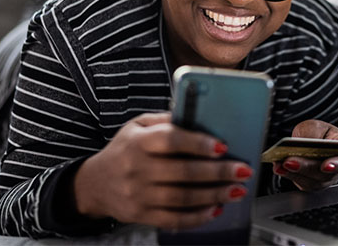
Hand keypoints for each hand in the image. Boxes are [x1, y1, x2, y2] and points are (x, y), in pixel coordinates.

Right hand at [72, 112, 253, 229]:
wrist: (95, 184)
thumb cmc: (124, 149)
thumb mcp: (137, 125)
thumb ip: (165, 121)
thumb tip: (199, 117)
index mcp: (138, 142)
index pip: (170, 141)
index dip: (198, 143)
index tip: (222, 145)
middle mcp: (137, 169)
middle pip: (182, 172)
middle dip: (217, 172)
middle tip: (242, 170)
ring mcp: (138, 195)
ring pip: (182, 198)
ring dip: (214, 195)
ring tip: (236, 189)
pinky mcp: (141, 215)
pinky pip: (174, 219)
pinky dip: (198, 216)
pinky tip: (215, 208)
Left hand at [272, 120, 337, 191]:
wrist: (315, 140)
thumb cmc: (321, 134)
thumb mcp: (318, 127)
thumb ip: (313, 134)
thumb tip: (303, 143)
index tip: (325, 165)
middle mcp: (337, 172)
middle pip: (323, 174)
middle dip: (305, 168)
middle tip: (290, 162)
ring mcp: (323, 181)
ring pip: (310, 182)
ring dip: (293, 174)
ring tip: (280, 165)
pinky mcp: (309, 184)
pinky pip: (299, 182)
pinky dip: (288, 175)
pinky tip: (278, 167)